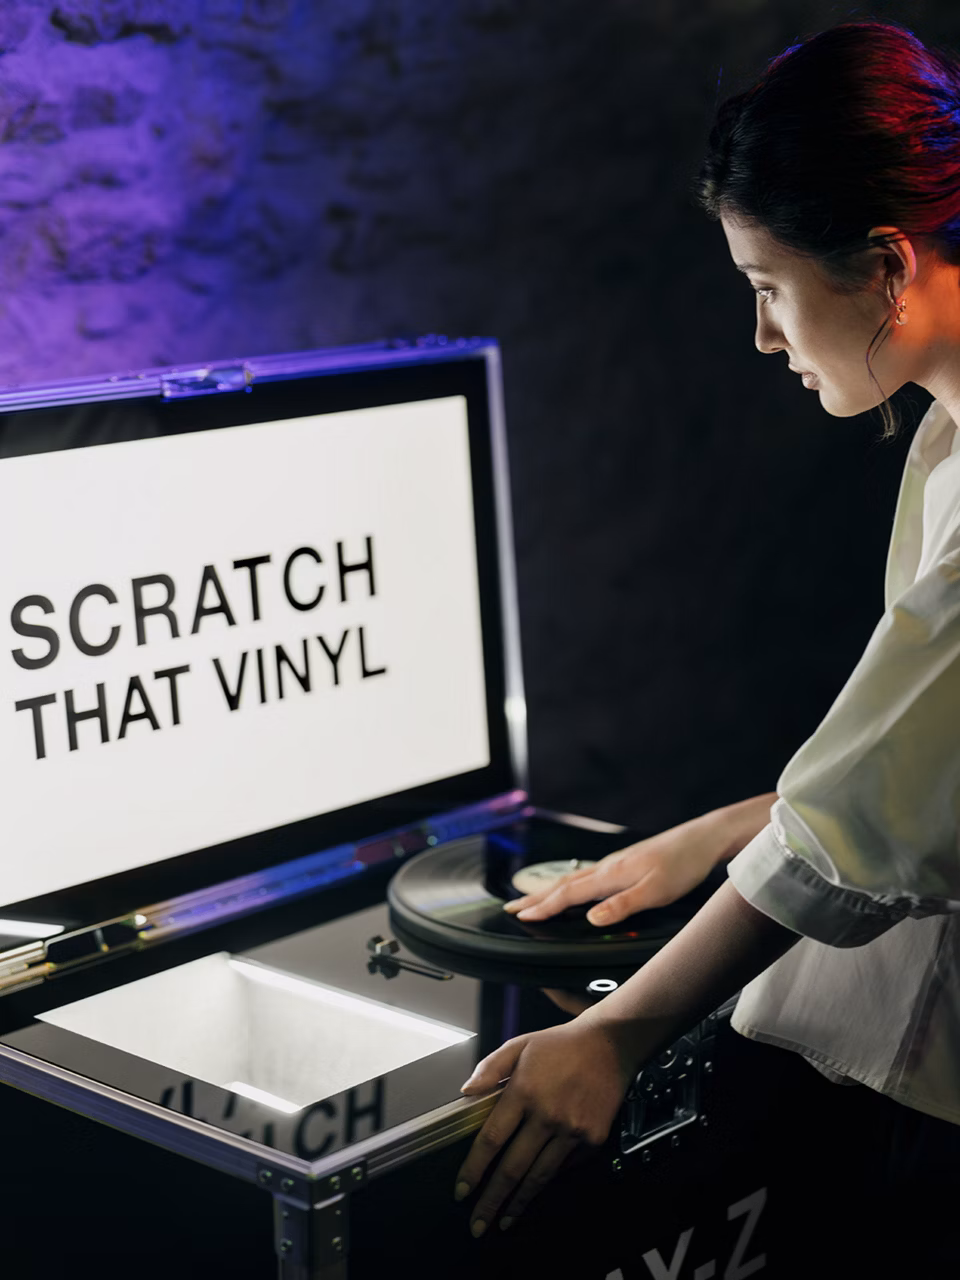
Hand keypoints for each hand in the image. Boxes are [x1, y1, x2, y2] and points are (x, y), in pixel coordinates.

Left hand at [454, 1018, 638, 1236]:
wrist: (609, 1045)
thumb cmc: (559, 1045)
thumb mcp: (520, 1045)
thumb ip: (490, 1068)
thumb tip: (465, 1093)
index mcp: (524, 1091)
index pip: (491, 1139)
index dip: (474, 1169)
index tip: (461, 1191)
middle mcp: (547, 1115)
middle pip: (513, 1168)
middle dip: (491, 1201)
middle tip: (477, 1224)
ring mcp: (572, 1130)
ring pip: (539, 1177)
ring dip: (519, 1203)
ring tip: (504, 1221)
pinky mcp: (593, 1139)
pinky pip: (564, 1168)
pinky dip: (548, 1180)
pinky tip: (535, 1189)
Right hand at [504, 794, 775, 925]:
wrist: (703, 838)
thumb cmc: (684, 865)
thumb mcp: (656, 891)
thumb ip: (622, 906)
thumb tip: (590, 920)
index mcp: (611, 874)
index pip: (569, 894)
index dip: (543, 907)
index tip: (520, 917)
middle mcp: (608, 866)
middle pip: (564, 884)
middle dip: (536, 897)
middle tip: (511, 907)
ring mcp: (616, 863)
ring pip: (575, 879)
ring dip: (550, 891)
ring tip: (533, 899)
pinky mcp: (626, 863)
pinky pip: (589, 876)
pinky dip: (571, 885)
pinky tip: (575, 887)